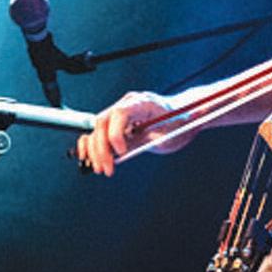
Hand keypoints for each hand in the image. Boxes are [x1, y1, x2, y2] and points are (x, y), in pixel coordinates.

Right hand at [74, 91, 190, 176]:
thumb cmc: (180, 123)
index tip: (121, 153)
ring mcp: (120, 110)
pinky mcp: (116, 121)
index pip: (120, 113)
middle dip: (102, 148)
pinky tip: (87, 157)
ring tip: (100, 168)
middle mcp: (128, 103)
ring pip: (97, 128)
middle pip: (104, 121)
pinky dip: (90, 144)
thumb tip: (120, 155)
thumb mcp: (168, 136)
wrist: (184, 115)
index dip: (116, 134)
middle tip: (107, 169)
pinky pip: (98, 130)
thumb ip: (144, 142)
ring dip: (95, 150)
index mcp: (144, 102)